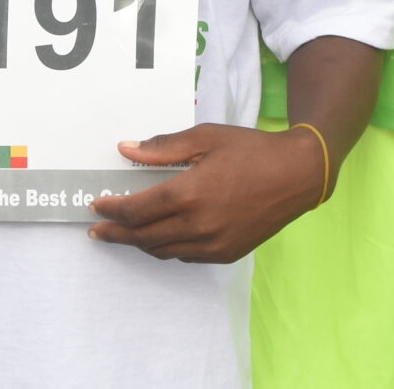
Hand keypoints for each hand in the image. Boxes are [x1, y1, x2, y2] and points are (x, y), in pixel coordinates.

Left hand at [87, 123, 322, 262]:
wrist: (297, 175)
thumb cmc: (251, 150)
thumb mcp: (206, 138)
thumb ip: (163, 147)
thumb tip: (125, 149)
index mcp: (188, 194)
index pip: (136, 210)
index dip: (112, 209)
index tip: (97, 205)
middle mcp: (197, 225)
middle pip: (142, 237)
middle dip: (115, 234)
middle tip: (97, 230)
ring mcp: (212, 245)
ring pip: (162, 251)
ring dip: (139, 243)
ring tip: (124, 234)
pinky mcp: (225, 254)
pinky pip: (185, 256)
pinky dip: (167, 247)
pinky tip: (162, 236)